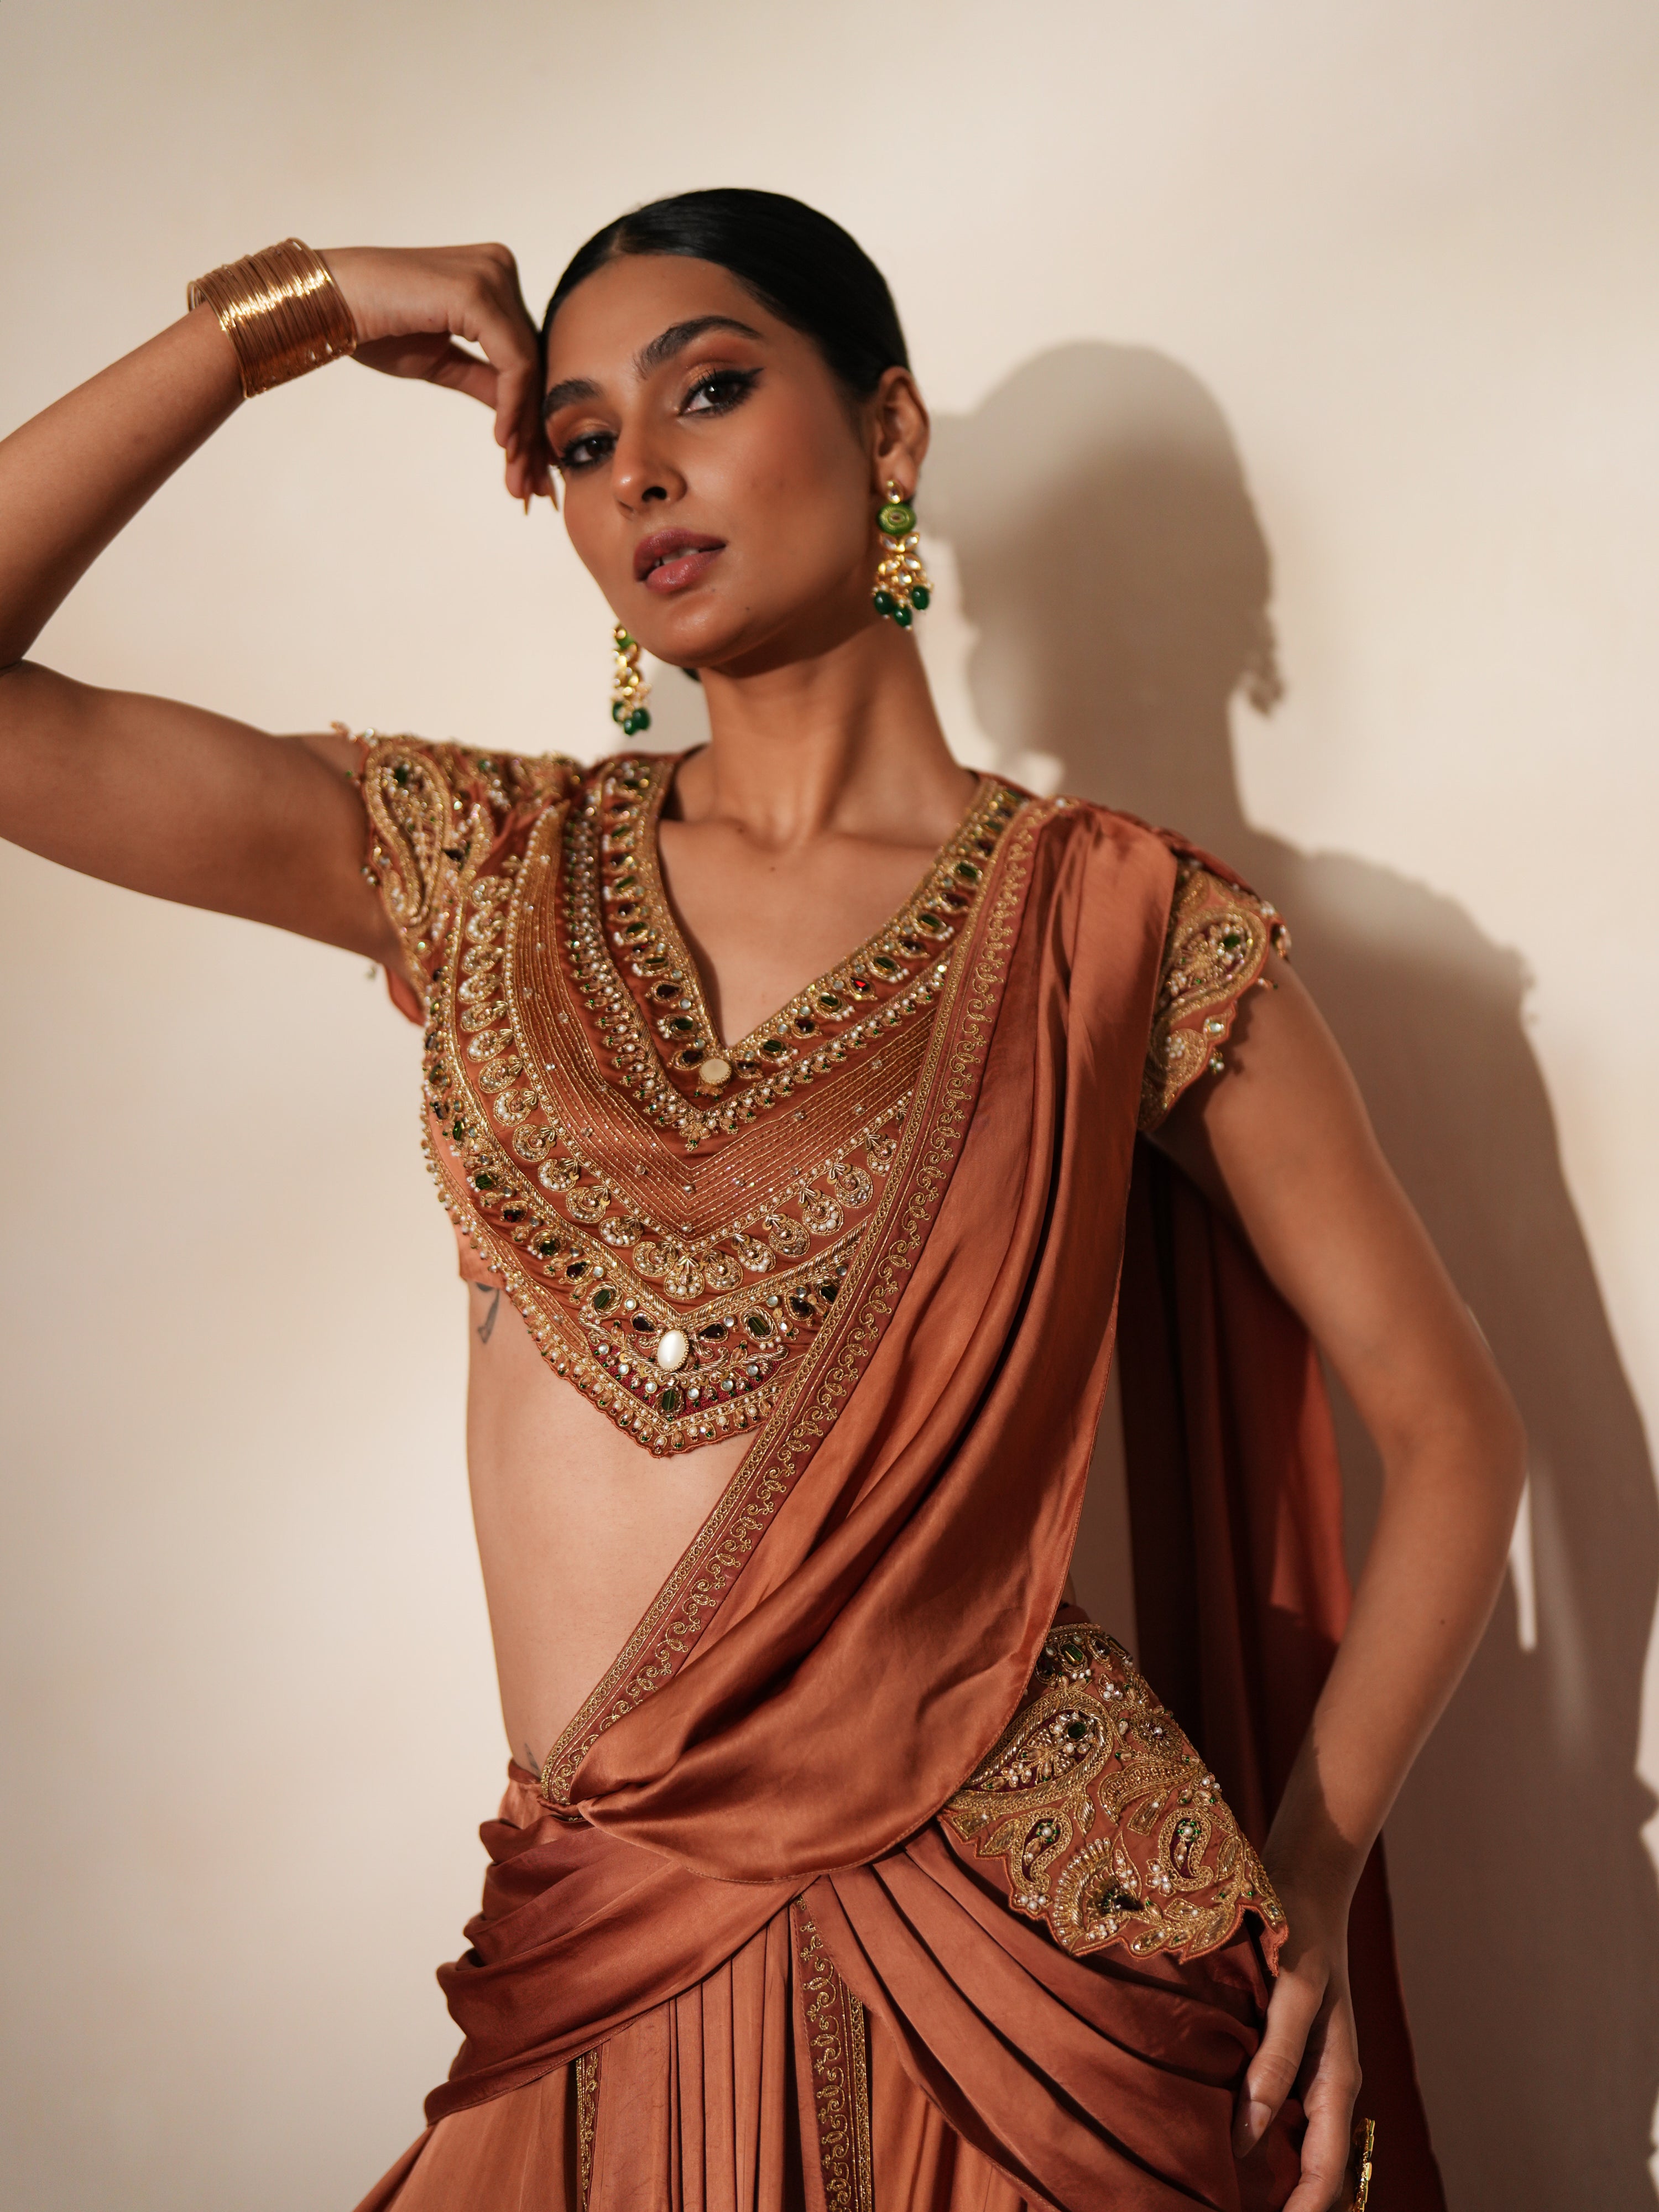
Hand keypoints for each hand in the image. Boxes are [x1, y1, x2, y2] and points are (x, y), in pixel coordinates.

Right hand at [321, 245, 550, 502]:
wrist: (326, 304)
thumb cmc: (375, 327)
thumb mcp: (443, 362)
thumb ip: (486, 382)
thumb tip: (521, 421)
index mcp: (493, 278)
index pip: (526, 355)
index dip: (532, 416)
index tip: (534, 469)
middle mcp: (499, 267)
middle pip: (532, 364)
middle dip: (533, 433)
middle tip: (536, 489)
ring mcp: (491, 276)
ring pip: (527, 369)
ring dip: (524, 431)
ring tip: (519, 479)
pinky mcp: (477, 293)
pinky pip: (512, 363)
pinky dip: (511, 407)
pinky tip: (503, 442)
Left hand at [1235, 1875, 1360, 2211]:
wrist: (1304, 1881)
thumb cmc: (1300, 1932)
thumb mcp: (1291, 1993)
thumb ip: (1275, 2061)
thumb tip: (1248, 2137)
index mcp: (1337, 2079)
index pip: (1327, 2177)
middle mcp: (1326, 2085)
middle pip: (1314, 2173)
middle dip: (1283, 2204)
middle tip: (1222, 2211)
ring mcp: (1308, 2070)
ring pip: (1295, 2147)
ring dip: (1268, 2177)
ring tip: (1214, 2193)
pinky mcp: (1285, 2050)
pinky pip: (1276, 2111)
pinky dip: (1254, 2136)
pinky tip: (1215, 2141)